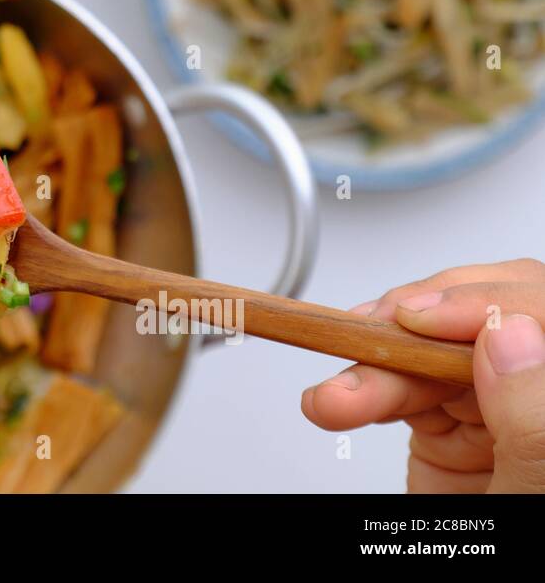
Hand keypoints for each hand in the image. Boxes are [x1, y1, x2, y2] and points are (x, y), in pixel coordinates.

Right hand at [301, 258, 544, 492]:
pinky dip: (358, 389)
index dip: (478, 299)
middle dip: (405, 328)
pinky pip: (398, 384)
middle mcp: (531, 393)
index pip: (538, 309)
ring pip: (421, 349)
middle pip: (470, 318)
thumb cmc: (525, 564)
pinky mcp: (446, 425)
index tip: (420, 316)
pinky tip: (337, 401)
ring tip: (333, 399)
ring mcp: (490, 406)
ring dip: (365, 364)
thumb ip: (532, 416)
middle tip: (365, 341)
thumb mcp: (535, 492)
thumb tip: (509, 336)